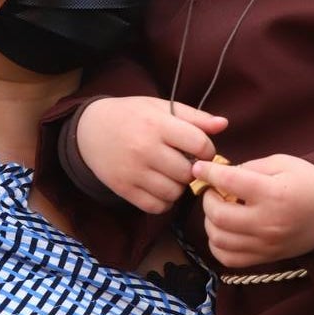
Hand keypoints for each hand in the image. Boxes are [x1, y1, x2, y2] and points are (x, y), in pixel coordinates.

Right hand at [76, 97, 226, 212]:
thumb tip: (223, 124)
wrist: (89, 129)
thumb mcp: (160, 107)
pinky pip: (156, 207)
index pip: (199, 144)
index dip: (208, 150)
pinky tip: (160, 188)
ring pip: (174, 192)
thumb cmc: (132, 115)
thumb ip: (194, 117)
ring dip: (179, 187)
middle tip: (186, 164)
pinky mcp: (123, 188)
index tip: (201, 150)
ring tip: (172, 175)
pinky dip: (163, 202)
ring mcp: (133, 171)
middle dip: (193, 171)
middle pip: (188, 172)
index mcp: (158, 124)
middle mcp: (145, 148)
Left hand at [192, 154, 313, 267]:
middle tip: (212, 190)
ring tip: (218, 209)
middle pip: (219, 216)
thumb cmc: (308, 183)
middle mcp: (267, 223)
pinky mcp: (264, 258)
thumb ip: (249, 167)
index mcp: (274, 194)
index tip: (199, 168)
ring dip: (210, 221)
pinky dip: (218, 244)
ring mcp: (265, 245)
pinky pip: (228, 258)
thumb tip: (221, 174)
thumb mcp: (282, 163)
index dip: (209, 173)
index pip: (230, 182)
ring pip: (219, 239)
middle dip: (207, 199)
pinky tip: (223, 230)